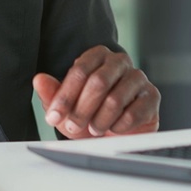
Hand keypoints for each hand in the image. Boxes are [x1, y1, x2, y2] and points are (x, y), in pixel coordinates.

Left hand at [33, 45, 159, 137]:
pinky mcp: (152, 96)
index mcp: (97, 56)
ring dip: (100, 120)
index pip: (80, 71)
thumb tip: (39, 79)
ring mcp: (138, 77)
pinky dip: (119, 126)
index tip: (54, 116)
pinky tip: (114, 129)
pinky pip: (134, 112)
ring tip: (94, 129)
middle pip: (98, 82)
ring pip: (115, 99)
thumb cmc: (90, 115)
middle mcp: (119, 61)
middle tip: (73, 126)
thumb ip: (52, 93)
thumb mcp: (66, 107)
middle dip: (81, 109)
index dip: (65, 96)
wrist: (116, 134)